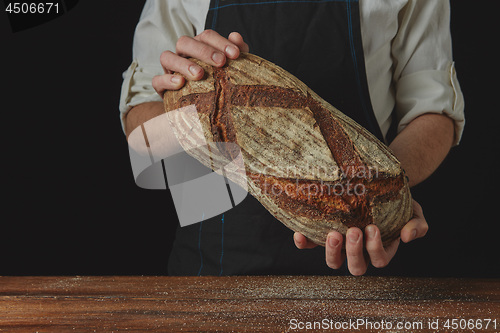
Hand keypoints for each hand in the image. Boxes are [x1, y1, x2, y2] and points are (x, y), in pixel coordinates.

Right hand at [152, 30, 248, 94]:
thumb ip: (236, 53)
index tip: (236, 54)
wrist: (204, 112)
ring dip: (183, 63)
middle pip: (185, 42)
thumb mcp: (231, 69)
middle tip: (221, 63)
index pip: (206, 36)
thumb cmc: (220, 85)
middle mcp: (182, 55)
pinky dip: (167, 80)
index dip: (221, 42)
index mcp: (199, 47)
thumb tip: (236, 36)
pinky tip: (180, 83)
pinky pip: (157, 80)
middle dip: (204, 51)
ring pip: (167, 57)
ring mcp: (170, 70)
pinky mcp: (162, 88)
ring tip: (199, 74)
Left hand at [294, 199, 427, 275]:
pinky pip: (310, 245)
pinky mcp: (321, 236)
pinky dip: (304, 243)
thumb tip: (408, 237)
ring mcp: (339, 246)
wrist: (374, 185)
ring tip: (333, 233)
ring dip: (332, 251)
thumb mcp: (412, 210)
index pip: (379, 259)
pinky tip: (300, 233)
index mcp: (380, 250)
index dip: (375, 249)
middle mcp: (359, 252)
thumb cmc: (394, 202)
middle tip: (354, 231)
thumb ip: (417, 224)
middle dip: (354, 252)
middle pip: (356, 267)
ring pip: (334, 262)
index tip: (373, 227)